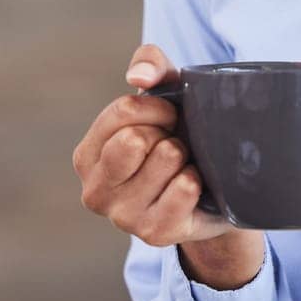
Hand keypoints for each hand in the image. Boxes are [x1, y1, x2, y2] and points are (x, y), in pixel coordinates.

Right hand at [72, 43, 264, 287]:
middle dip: (165, 132)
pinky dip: (197, 179)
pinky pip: (184, 187)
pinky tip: (193, 187)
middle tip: (173, 144)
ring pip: (165, 158)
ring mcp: (123, 217)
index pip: (123, 111)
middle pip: (136, 137)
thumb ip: (149, 65)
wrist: (213, 190)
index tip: (169, 115)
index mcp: (87, 155)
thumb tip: (138, 76)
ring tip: (182, 167)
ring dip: (184, 156)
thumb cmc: (179, 134)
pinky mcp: (155, 234)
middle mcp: (95, 191)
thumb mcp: (166, 91)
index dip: (156, 106)